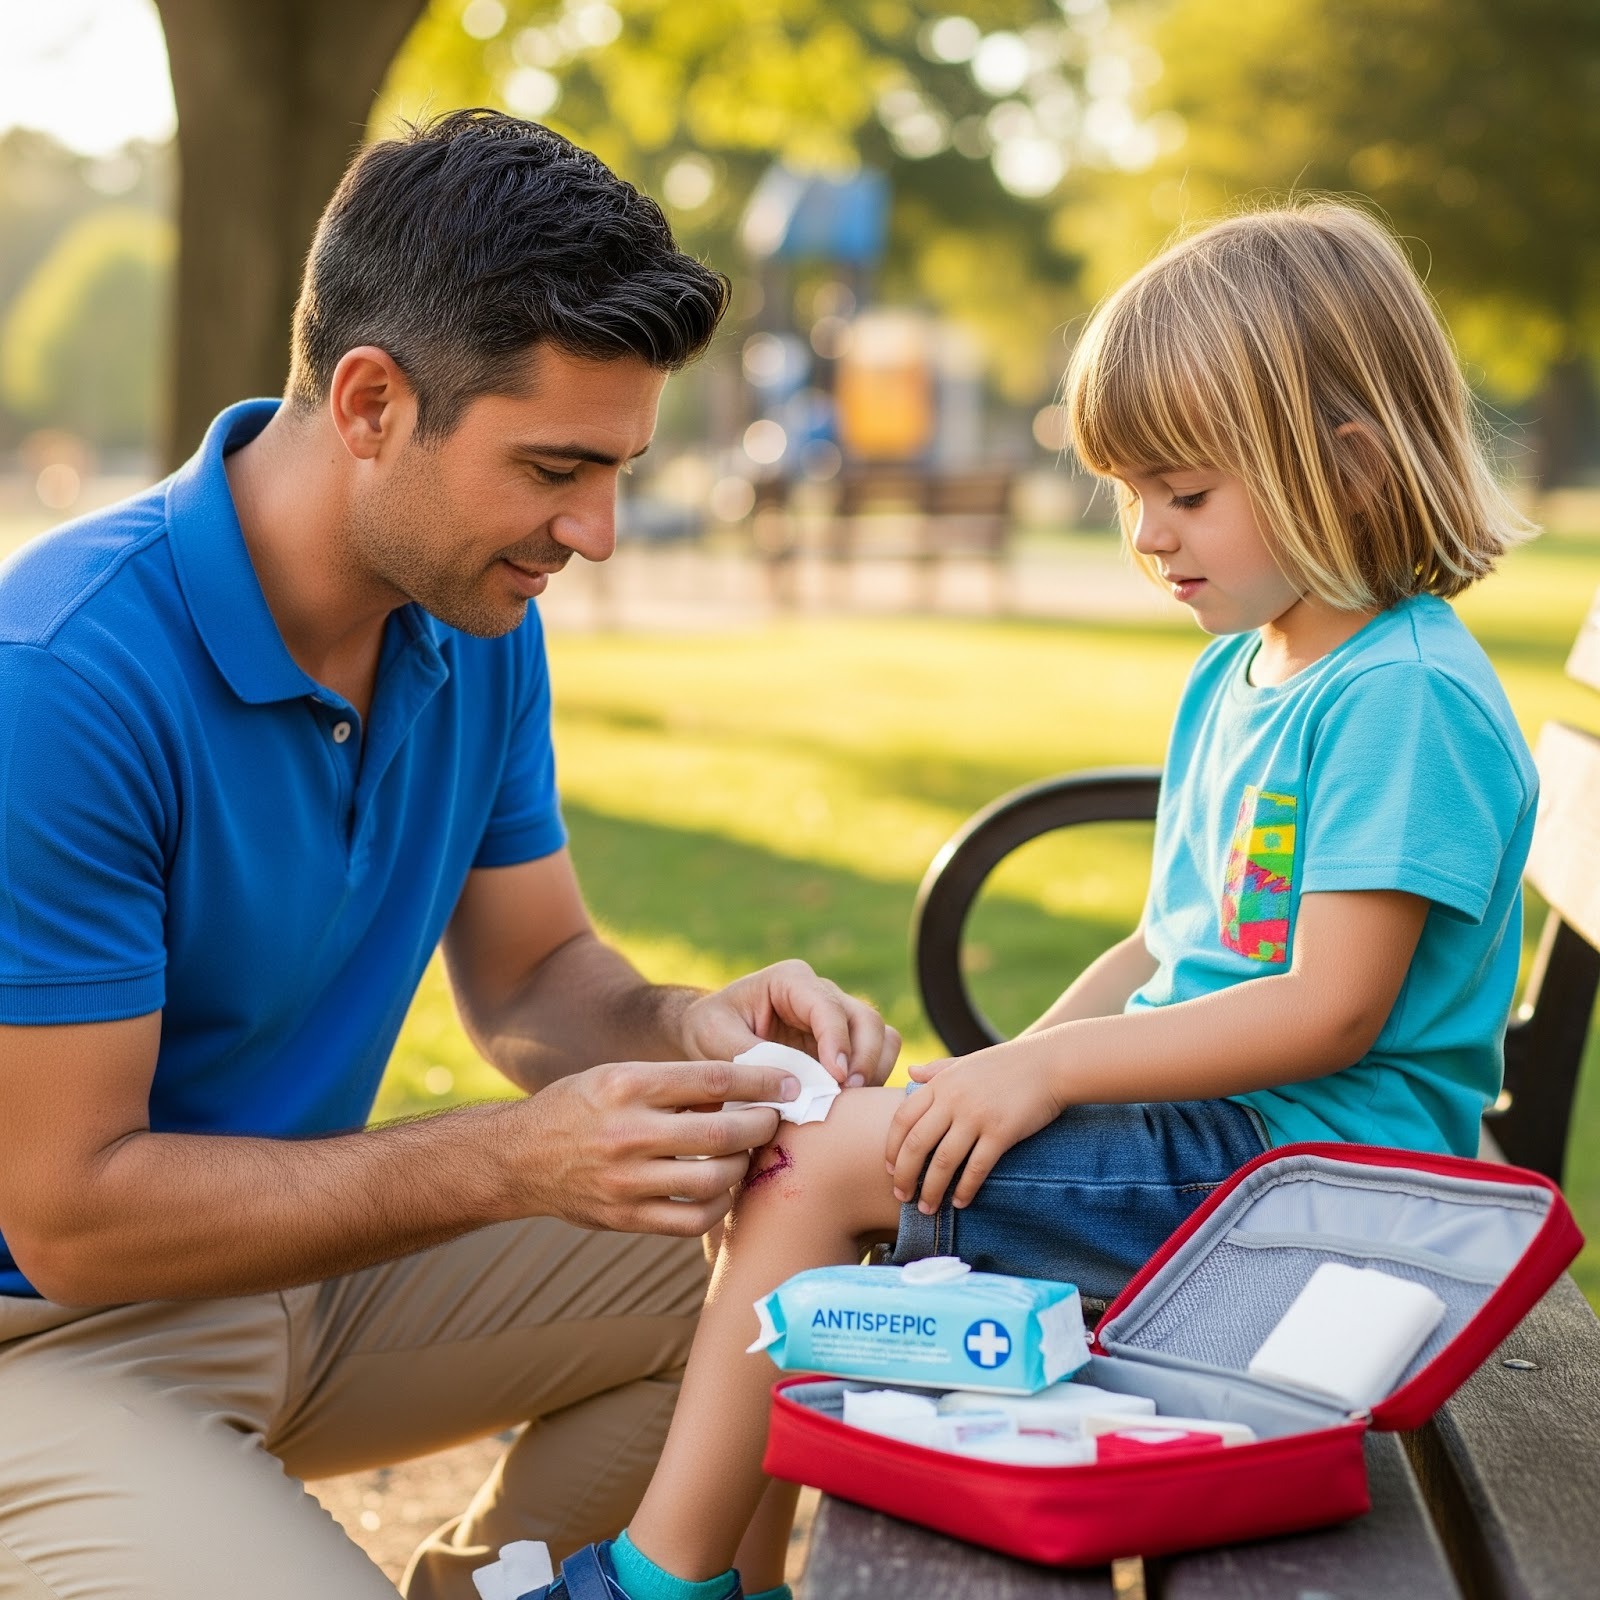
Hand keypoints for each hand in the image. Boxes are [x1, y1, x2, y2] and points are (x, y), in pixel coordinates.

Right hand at [508, 1059, 795, 1236]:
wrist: (519, 1157)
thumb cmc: (580, 1107)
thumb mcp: (618, 1076)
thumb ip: (673, 1084)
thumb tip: (743, 1091)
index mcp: (628, 1085)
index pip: (713, 1080)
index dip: (761, 1082)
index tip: (789, 1084)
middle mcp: (627, 1132)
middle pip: (721, 1134)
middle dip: (763, 1127)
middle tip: (777, 1121)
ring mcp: (626, 1180)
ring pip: (713, 1181)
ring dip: (743, 1167)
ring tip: (748, 1154)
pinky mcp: (625, 1217)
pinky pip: (691, 1219)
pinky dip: (718, 1206)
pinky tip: (722, 1189)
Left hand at [679, 959, 900, 1086]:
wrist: (710, 1035)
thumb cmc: (710, 1029)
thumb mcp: (715, 1038)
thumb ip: (751, 1058)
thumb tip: (794, 1087)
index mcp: (790, 981)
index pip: (827, 1006)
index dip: (837, 1040)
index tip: (835, 1077)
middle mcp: (822, 994)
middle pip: (866, 1019)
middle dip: (864, 1057)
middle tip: (846, 1094)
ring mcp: (838, 1020)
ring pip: (881, 1036)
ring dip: (874, 1069)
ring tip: (851, 1102)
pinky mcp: (844, 1046)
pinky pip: (877, 1057)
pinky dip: (873, 1079)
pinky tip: (850, 1105)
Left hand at [885, 1047, 1063, 1212]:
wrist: (1050, 1063)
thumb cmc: (1007, 1064)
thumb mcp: (966, 1062)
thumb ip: (937, 1069)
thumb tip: (910, 1072)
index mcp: (941, 1083)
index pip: (903, 1119)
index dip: (892, 1148)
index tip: (890, 1170)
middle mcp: (953, 1099)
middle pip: (917, 1144)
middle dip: (905, 1175)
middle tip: (901, 1196)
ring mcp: (977, 1116)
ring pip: (944, 1161)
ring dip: (932, 1190)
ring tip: (926, 1208)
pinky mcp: (1001, 1132)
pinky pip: (977, 1168)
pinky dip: (965, 1188)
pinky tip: (960, 1202)